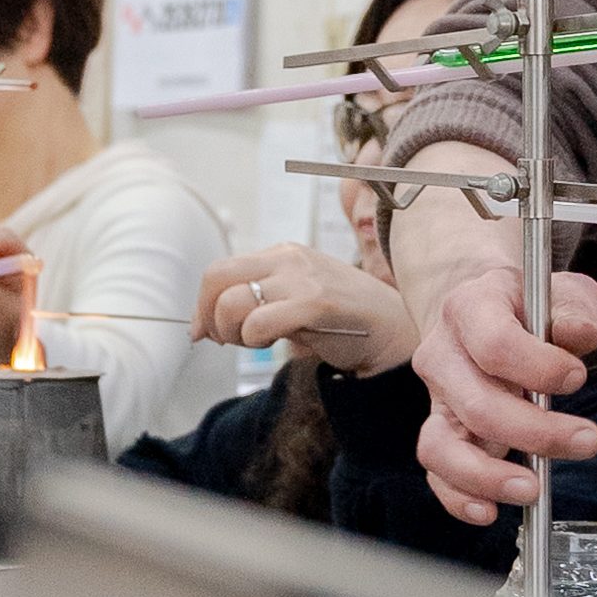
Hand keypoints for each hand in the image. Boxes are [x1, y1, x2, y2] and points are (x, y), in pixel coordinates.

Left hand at [193, 244, 417, 374]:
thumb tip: (206, 325)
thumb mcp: (297, 297)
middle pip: (217, 278)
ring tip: (257, 342)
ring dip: (233, 333)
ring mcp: (302, 279)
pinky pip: (258, 322)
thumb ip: (259, 300)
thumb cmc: (343, 319)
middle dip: (210, 316)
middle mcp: (288, 259)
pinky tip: (274, 343)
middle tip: (228, 340)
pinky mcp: (314, 303)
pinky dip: (254, 340)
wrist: (393, 330)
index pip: (220, 270)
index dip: (202, 304)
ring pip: (232, 302)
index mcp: (282, 253)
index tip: (205, 332)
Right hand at [411, 265, 596, 524]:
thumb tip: (580, 337)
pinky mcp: (439, 433)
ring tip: (534, 490)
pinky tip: (490, 512)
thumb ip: (573, 310)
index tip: (577, 378)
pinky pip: (437, 473)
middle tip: (588, 440)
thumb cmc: (528, 305)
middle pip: (476, 404)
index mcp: (469, 308)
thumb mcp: (558, 292)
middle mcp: (442, 354)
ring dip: (489, 476)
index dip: (536, 366)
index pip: (493, 343)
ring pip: (442, 446)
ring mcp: (436, 398)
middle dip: (535, 431)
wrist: (482, 312)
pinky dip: (459, 498)